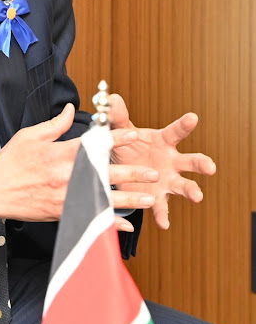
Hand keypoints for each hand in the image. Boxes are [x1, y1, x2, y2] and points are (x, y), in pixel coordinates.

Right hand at [0, 103, 158, 222]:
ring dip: (128, 200)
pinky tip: (125, 227)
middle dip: (131, 173)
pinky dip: (109, 224)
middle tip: (152, 172)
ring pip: (103, 199)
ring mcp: (66, 197)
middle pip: (105, 174)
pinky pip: (90, 219)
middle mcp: (66, 176)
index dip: (117, 139)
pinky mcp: (62, 213)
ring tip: (148, 198)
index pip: (94, 144)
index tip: (135, 135)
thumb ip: (55, 125)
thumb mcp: (31, 136)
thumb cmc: (10, 161)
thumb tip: (71, 110)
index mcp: (60, 154)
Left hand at [109, 94, 216, 228]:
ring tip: (197, 196)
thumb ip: (117, 117)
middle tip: (210, 167)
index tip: (193, 117)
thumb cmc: (126, 145)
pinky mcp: (157, 197)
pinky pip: (161, 208)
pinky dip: (163, 214)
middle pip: (191, 161)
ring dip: (192, 190)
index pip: (176, 131)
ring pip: (184, 185)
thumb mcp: (119, 130)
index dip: (185, 124)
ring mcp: (167, 181)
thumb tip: (112, 100)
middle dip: (202, 163)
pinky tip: (163, 223)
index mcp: (163, 141)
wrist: (118, 168)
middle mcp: (171, 161)